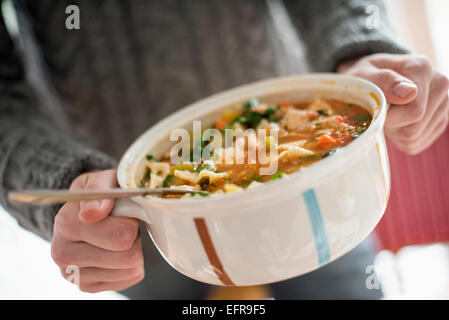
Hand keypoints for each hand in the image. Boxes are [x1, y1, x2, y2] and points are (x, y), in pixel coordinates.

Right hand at [51, 169, 143, 292]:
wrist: (86, 212)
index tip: (122, 212)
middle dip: (134, 239)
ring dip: (133, 251)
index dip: (131, 222)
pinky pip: (128, 279)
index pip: (121, 236)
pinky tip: (117, 252)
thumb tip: (94, 212)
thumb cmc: (101, 194)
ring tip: (119, 237)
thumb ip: (100, 187)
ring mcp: (73, 274)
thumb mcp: (104, 180)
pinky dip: (130, 266)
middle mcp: (63, 253)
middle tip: (124, 226)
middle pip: (128, 257)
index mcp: (66, 223)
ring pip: (130, 270)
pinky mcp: (85, 286)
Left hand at [338, 53, 448, 154]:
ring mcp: (442, 104)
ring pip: (414, 137)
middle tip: (380, 112)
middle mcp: (439, 84)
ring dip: (394, 132)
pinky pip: (415, 143)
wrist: (372, 79)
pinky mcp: (438, 121)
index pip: (414, 110)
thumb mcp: (364, 74)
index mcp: (422, 68)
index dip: (389, 118)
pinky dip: (399, 138)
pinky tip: (395, 122)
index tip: (375, 110)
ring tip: (388, 114)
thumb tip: (409, 92)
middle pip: (414, 127)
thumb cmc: (365, 77)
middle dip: (391, 125)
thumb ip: (384, 80)